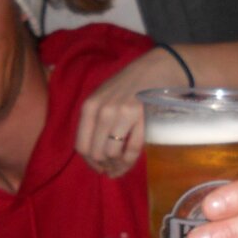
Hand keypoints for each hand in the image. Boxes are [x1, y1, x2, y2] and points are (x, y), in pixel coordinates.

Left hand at [75, 47, 184, 177]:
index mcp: (90, 107)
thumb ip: (95, 122)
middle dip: (103, 166)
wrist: (156, 68)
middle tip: (111, 169)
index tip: (98, 167)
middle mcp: (103, 111)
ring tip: (120, 166)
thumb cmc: (128, 85)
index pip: (81, 145)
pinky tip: (129, 161)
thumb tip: (94, 155)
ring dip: (116, 165)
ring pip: (112, 153)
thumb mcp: (103, 98)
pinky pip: (132, 149)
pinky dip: (130, 160)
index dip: (89, 162)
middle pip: (96, 153)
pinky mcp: (142, 118)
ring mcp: (122, 115)